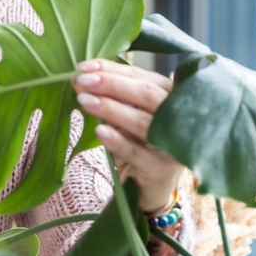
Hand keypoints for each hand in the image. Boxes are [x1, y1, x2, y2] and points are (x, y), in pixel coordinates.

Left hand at [72, 59, 184, 212]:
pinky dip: (117, 140)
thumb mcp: (124, 116)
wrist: (147, 189)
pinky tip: (100, 131)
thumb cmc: (136, 143)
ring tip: (84, 100)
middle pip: (146, 94)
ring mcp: (172, 144)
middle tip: (82, 80)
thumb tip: (78, 77)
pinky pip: (137, 152)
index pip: (140, 76)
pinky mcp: (161, 169)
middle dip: (112, 84)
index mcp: (170, 95)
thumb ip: (108, 96)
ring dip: (110, 108)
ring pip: (141, 121)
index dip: (112, 69)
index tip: (83, 66)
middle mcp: (177, 117)